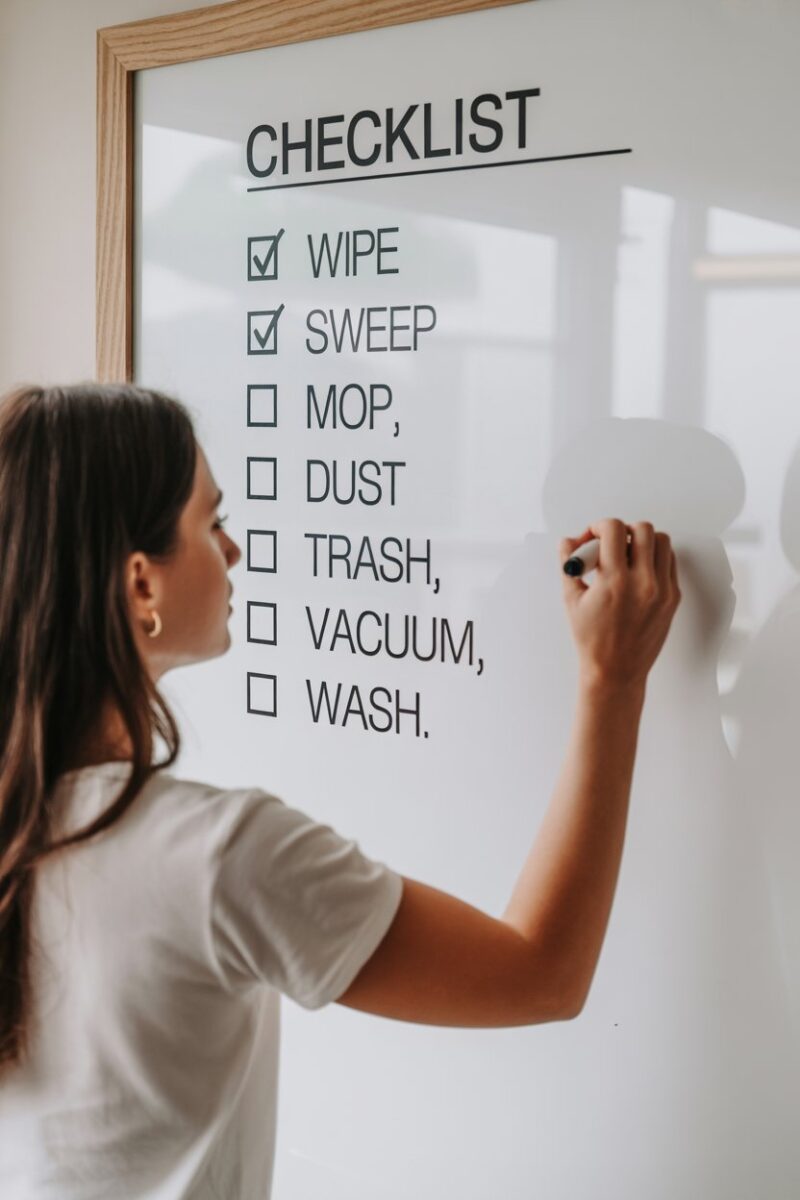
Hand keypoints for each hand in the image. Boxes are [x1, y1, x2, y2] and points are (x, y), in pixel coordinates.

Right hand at [559, 518, 680, 690]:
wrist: (616, 671)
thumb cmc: (592, 641)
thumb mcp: (572, 600)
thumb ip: (569, 564)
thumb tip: (568, 542)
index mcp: (615, 582)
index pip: (614, 529)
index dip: (598, 526)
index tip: (592, 537)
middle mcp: (643, 583)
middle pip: (643, 529)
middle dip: (623, 530)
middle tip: (610, 544)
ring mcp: (662, 590)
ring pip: (662, 542)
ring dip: (643, 541)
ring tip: (627, 556)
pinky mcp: (673, 598)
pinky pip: (670, 563)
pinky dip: (655, 559)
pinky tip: (639, 570)